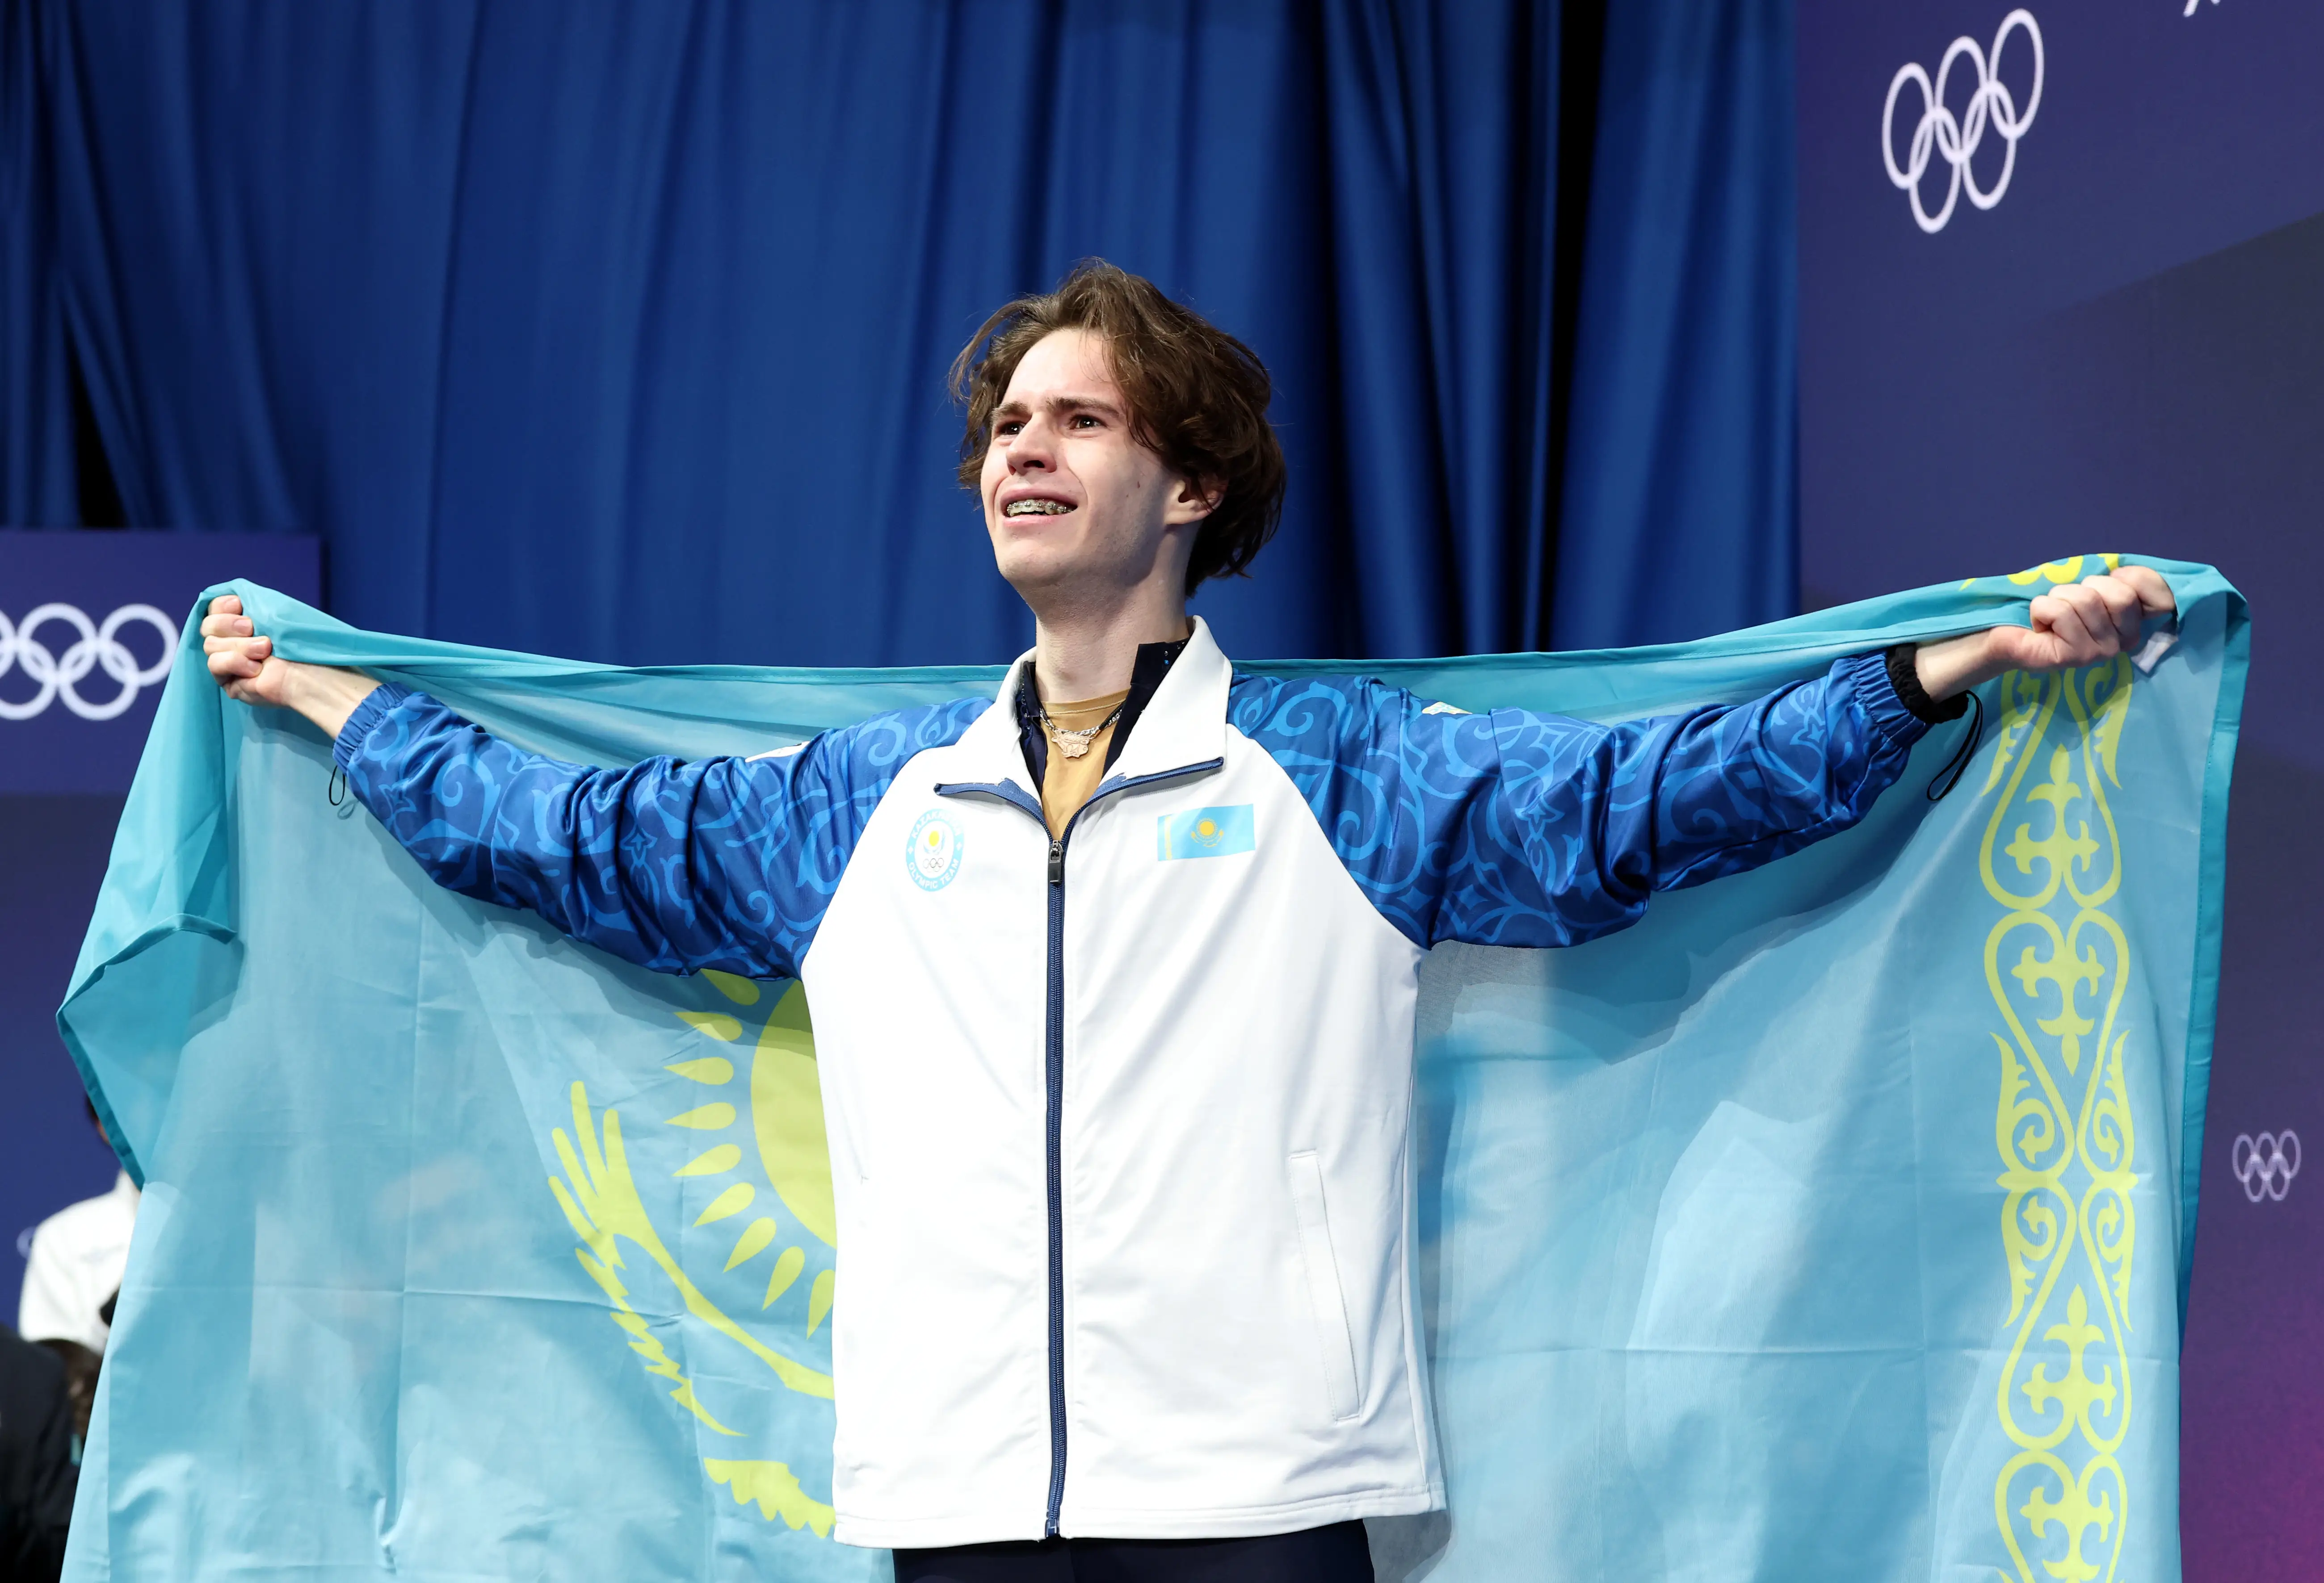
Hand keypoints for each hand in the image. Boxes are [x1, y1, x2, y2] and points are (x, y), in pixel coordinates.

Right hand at [200, 594, 378, 736]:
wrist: (311, 672)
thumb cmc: (301, 641)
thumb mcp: (277, 612)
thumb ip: (251, 600)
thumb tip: (232, 596)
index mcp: (245, 622)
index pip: (215, 607)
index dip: (222, 605)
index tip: (239, 605)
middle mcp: (234, 640)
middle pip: (208, 625)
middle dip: (229, 624)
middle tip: (253, 629)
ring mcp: (230, 662)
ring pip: (210, 645)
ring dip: (240, 645)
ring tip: (265, 651)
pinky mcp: (230, 681)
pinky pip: (214, 664)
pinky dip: (234, 662)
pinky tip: (255, 669)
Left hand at [1915, 566, 2176, 700]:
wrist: (2010, 630)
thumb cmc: (2052, 608)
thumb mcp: (2088, 586)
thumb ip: (2117, 580)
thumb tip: (2129, 572)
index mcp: (2135, 623)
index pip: (2161, 595)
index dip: (2133, 578)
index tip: (2105, 582)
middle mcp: (2125, 642)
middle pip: (2120, 594)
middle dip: (2084, 587)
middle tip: (2068, 603)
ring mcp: (2102, 652)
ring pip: (2086, 601)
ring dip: (2058, 598)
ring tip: (2051, 616)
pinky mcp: (2075, 657)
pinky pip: (2061, 613)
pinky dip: (2042, 609)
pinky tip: (2040, 627)